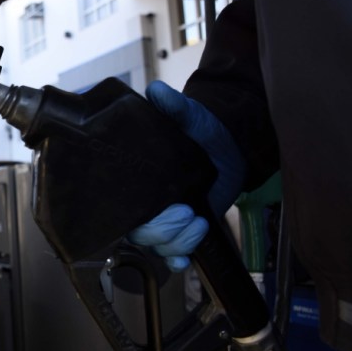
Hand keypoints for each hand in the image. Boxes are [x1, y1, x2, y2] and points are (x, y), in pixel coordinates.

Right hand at [127, 81, 245, 270]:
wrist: (228, 145)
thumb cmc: (201, 130)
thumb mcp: (188, 116)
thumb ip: (173, 107)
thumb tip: (156, 91)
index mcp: (139, 178)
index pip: (123, 208)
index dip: (141, 218)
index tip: (168, 207)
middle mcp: (145, 201)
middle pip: (140, 234)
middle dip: (165, 230)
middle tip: (188, 212)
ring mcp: (163, 218)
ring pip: (158, 246)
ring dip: (179, 242)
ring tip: (199, 222)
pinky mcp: (181, 230)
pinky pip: (172, 255)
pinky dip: (178, 259)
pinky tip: (187, 258)